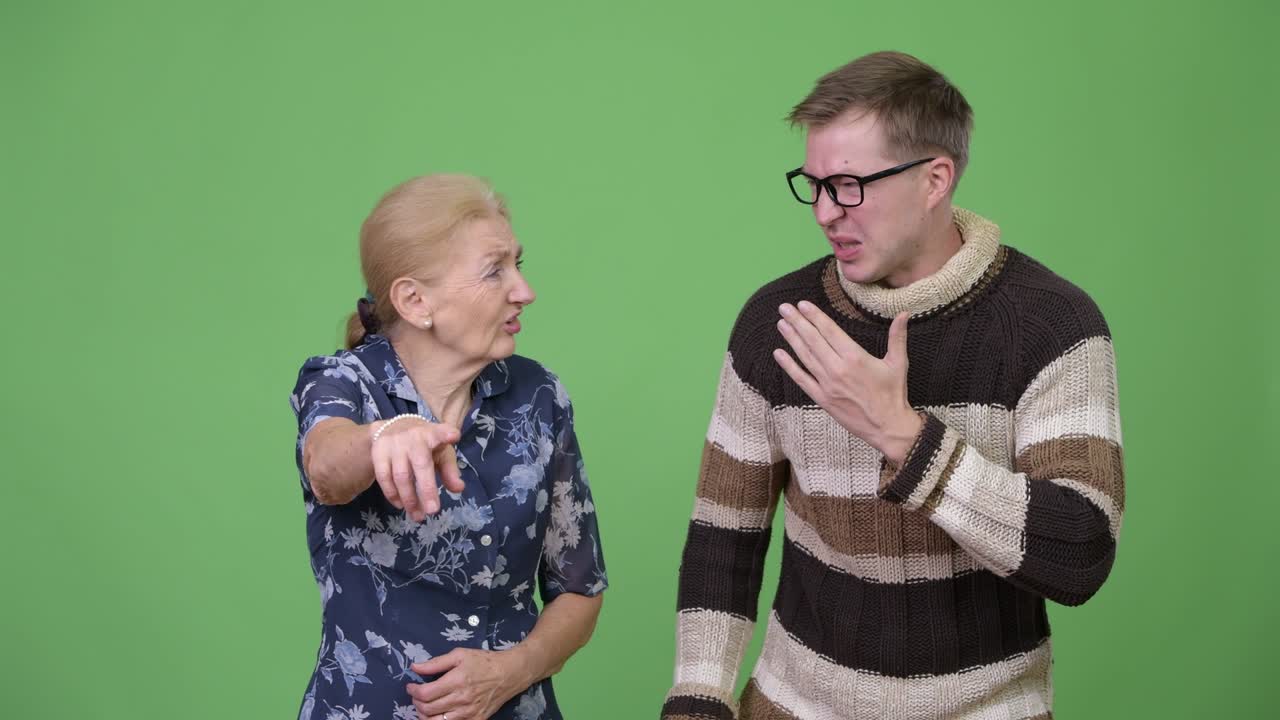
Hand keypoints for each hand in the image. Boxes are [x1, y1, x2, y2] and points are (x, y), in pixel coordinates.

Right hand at [369, 418, 465, 521]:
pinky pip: (383, 477)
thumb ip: (450, 471)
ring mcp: (393, 444)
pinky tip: (401, 505)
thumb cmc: (425, 444)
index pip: (440, 432)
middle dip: (426, 490)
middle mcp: (412, 437)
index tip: (453, 436)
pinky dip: (392, 494)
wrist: (393, 427)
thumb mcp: (440, 453)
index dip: (446, 434)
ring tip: (418, 516)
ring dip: (409, 499)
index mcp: (432, 434)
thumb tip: (458, 489)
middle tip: (432, 511)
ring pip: (400, 475)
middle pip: (420, 465)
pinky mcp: (378, 452)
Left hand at [407, 648, 527, 719]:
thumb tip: (414, 667)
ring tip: (424, 706)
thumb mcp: (460, 654)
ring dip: (424, 715)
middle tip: (417, 695)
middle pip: (428, 709)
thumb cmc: (484, 661)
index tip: (410, 686)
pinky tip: (438, 714)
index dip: (413, 691)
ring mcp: (469, 713)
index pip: (425, 693)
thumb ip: (436, 662)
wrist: (509, 673)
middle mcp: (462, 699)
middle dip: (416, 703)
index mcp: (457, 681)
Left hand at [772, 301, 923, 464]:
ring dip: (792, 339)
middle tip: (784, 308)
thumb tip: (904, 314)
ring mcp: (827, 384)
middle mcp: (838, 369)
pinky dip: (789, 366)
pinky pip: (801, 380)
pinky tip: (779, 354)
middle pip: (813, 340)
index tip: (802, 304)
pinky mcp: (822, 399)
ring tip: (781, 324)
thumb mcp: (898, 363)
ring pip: (805, 357)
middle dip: (797, 322)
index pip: (830, 331)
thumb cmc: (894, 394)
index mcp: (855, 357)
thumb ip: (897, 336)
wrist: (887, 427)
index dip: (815, 316)